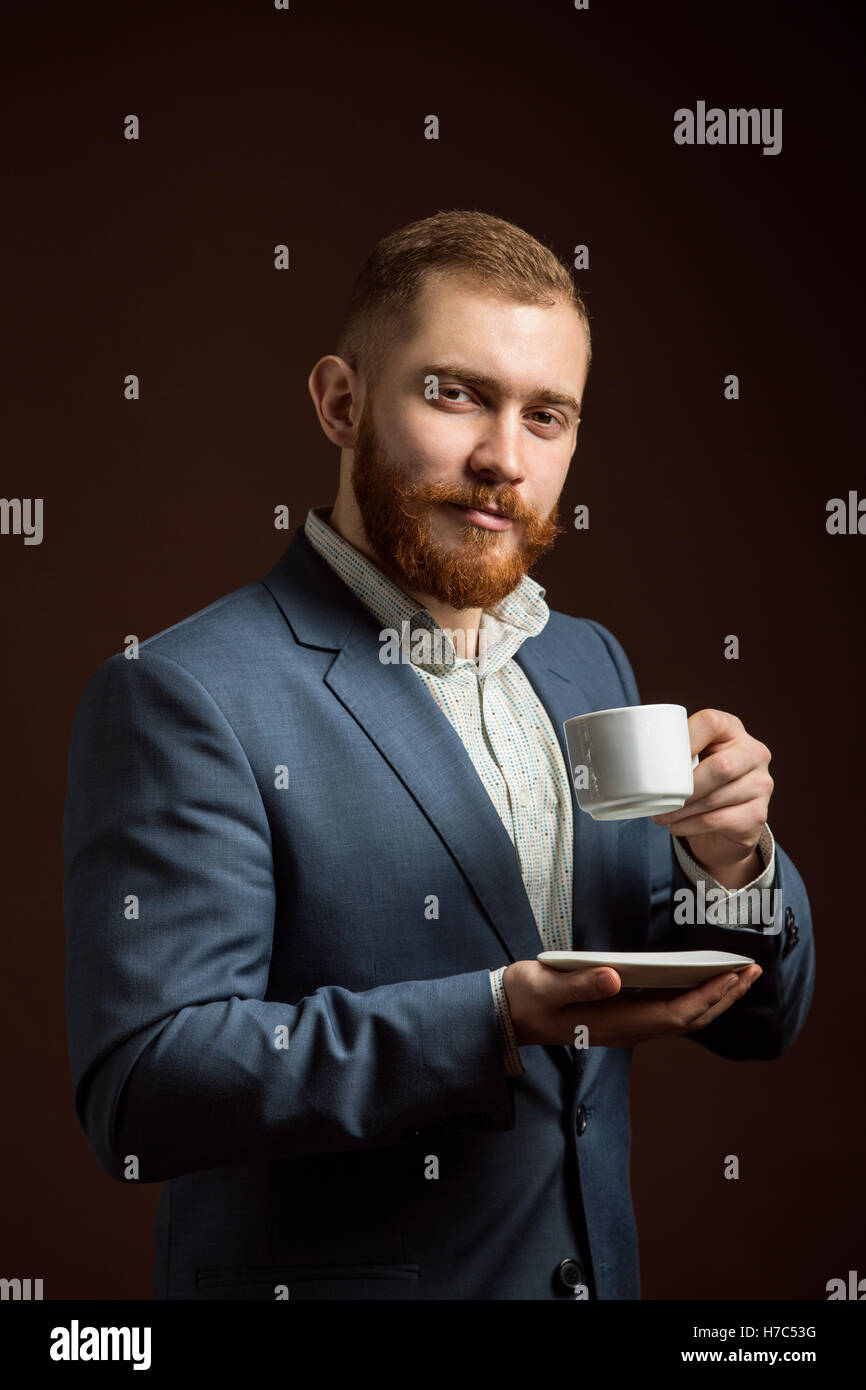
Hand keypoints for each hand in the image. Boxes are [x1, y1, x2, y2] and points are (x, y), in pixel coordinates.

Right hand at [502, 959, 762, 1047]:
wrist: (506, 1016)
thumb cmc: (526, 998)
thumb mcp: (548, 987)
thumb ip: (582, 983)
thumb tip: (615, 978)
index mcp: (617, 1024)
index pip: (678, 1014)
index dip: (710, 995)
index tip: (734, 974)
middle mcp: (629, 1029)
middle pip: (689, 1018)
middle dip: (724, 996)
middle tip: (752, 970)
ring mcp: (626, 1025)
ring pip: (681, 1016)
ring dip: (713, 997)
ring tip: (737, 973)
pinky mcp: (620, 1015)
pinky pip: (667, 1009)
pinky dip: (691, 994)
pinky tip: (700, 978)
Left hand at [651, 708, 772, 887]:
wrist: (728, 823)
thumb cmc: (701, 782)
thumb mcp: (692, 760)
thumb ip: (673, 751)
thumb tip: (626, 756)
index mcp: (733, 730)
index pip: (711, 722)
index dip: (685, 738)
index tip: (661, 757)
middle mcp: (754, 753)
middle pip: (720, 767)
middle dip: (684, 786)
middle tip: (657, 799)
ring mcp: (761, 785)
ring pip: (716, 798)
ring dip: (682, 810)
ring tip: (660, 815)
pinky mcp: (758, 815)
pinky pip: (719, 820)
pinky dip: (691, 825)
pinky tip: (677, 826)